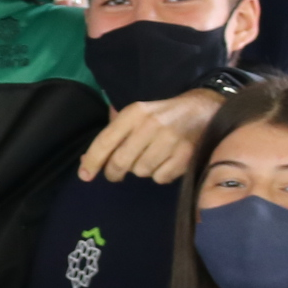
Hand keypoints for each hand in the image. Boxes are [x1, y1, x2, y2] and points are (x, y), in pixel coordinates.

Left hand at [79, 86, 222, 182]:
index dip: (92, 161)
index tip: (84, 176)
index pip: (105, 140)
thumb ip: (112, 136)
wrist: (203, 109)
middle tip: (117, 173)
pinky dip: (160, 174)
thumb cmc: (163, 115)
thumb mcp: (137, 115)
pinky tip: (166, 161)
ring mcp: (170, 141)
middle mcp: (150, 125)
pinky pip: (160, 178)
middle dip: (114, 172)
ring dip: (142, 170)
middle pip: (120, 162)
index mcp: (135, 113)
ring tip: (152, 157)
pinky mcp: (185, 156)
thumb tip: (87, 163)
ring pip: (140, 172)